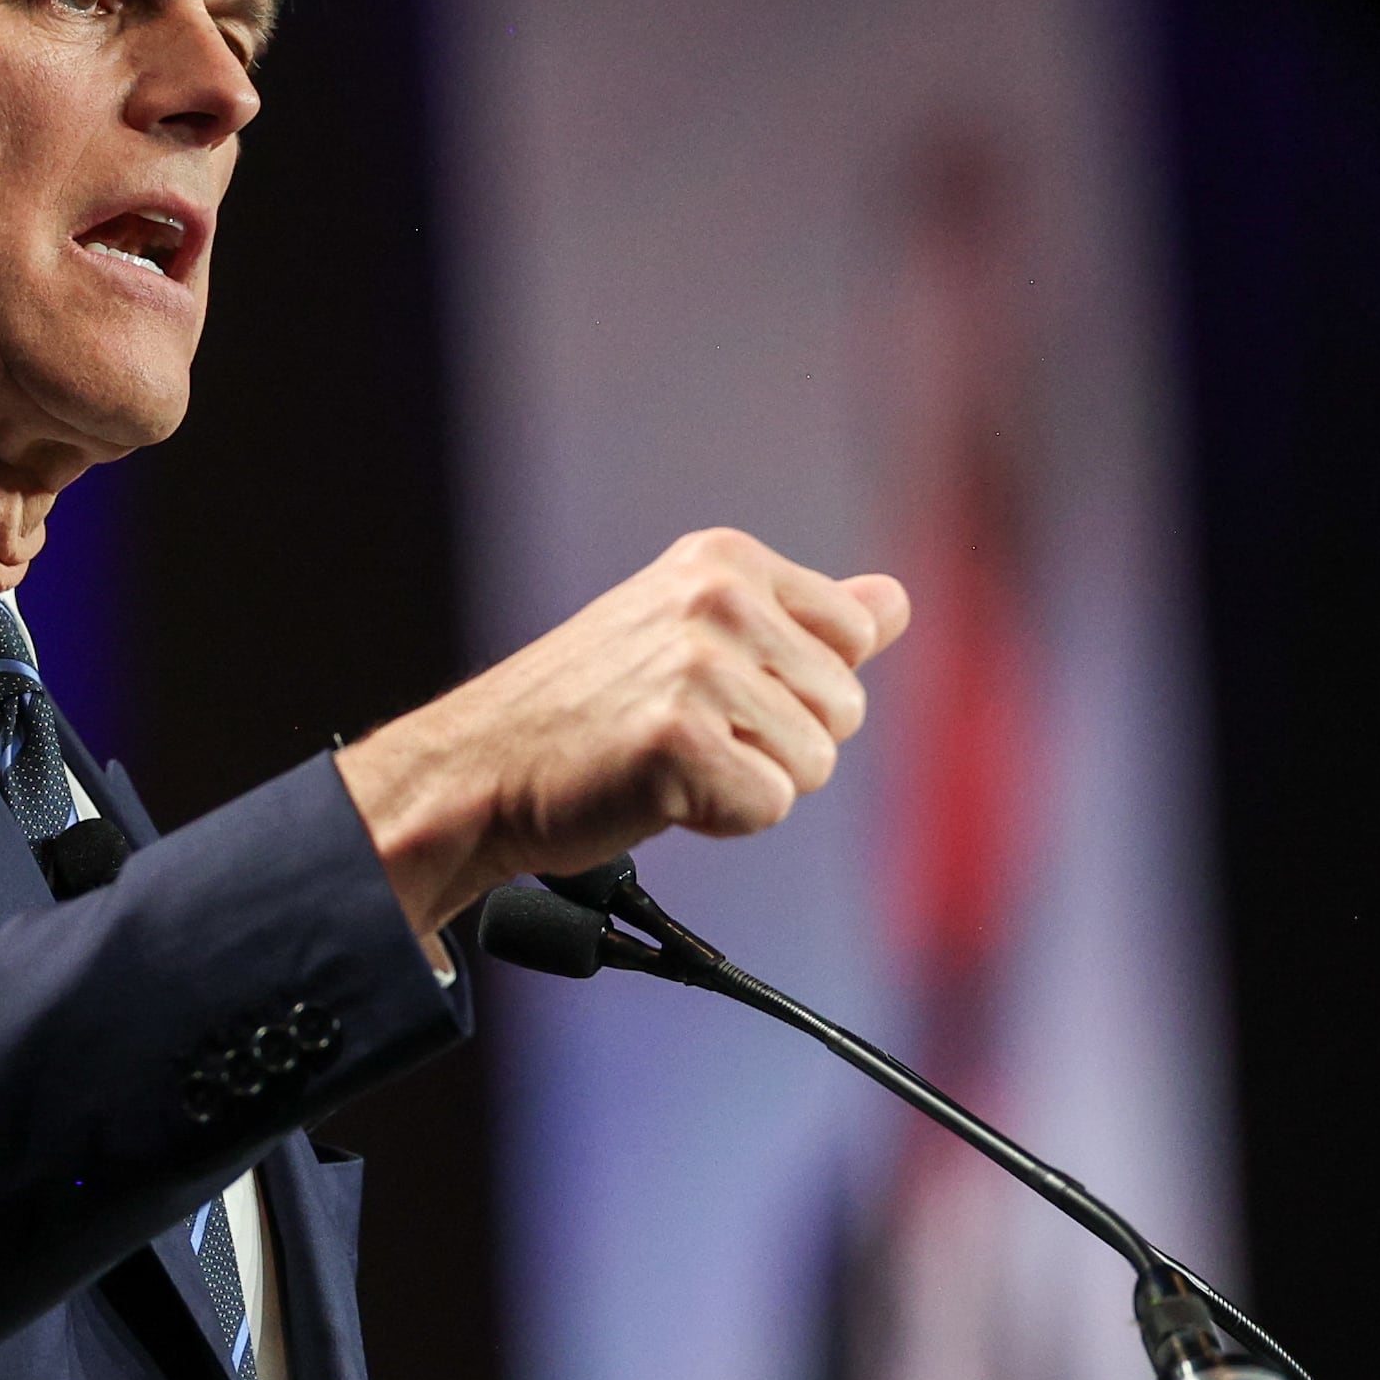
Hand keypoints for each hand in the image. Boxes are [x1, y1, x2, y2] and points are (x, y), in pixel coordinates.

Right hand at [335, 532, 911, 945]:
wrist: (485, 766)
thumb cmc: (592, 709)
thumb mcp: (699, 634)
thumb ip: (806, 619)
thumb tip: (894, 602)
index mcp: (726, 560)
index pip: (854, 640)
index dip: (799, 691)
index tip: (721, 694)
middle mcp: (717, 598)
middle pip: (845, 709)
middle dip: (781, 744)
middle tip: (691, 737)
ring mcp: (698, 665)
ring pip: (814, 766)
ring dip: (750, 785)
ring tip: (674, 764)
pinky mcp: (680, 739)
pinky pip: (770, 808)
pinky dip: (722, 820)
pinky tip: (662, 793)